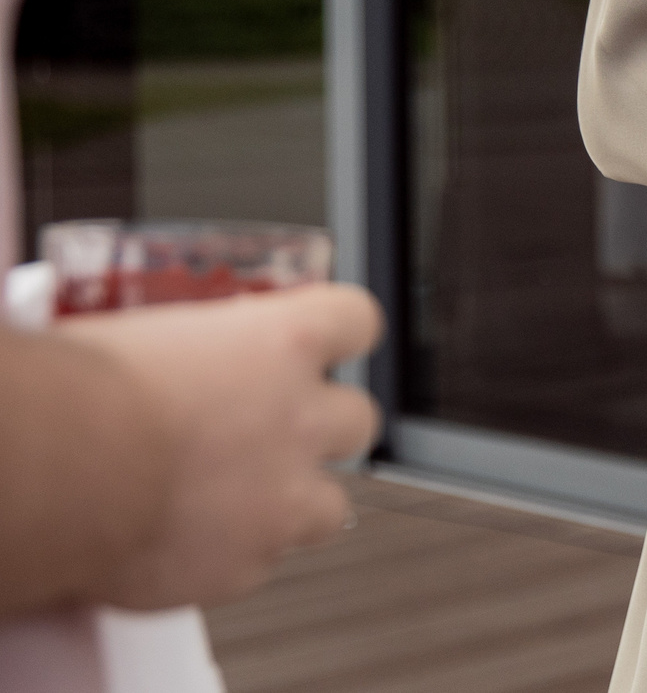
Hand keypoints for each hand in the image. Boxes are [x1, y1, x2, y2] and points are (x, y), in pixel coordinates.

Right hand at [54, 284, 382, 609]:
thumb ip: (193, 347)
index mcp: (284, 340)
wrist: (49, 472)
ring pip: (330, 508)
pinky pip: (259, 564)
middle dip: (320, 429)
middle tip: (269, 436)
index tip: (323, 344)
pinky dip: (228, 557)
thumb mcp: (145, 333)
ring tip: (230, 502)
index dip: (339, 334)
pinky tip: (181, 543)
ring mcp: (282, 498)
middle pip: (357, 419)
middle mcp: (301, 418)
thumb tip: (179, 349)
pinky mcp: (244, 566)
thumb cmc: (80, 392)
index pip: (357, 320)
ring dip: (292, 504)